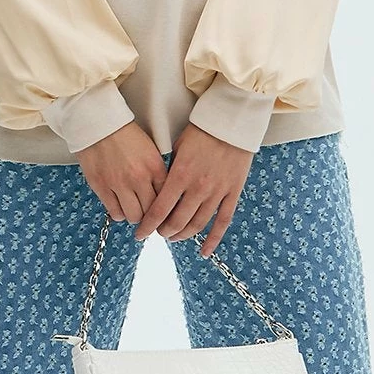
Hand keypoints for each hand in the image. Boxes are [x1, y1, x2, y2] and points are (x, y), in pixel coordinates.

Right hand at [75, 121, 169, 225]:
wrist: (98, 123)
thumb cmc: (124, 134)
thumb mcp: (150, 150)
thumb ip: (156, 172)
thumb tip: (161, 194)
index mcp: (154, 167)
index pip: (166, 198)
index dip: (165, 207)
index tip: (162, 211)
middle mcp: (139, 178)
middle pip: (151, 212)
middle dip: (150, 216)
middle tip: (147, 214)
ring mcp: (119, 184)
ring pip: (133, 216)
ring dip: (134, 215)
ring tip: (132, 209)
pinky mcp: (101, 187)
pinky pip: (115, 212)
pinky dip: (119, 213)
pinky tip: (119, 206)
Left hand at [133, 121, 252, 258]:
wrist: (232, 121)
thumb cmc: (202, 130)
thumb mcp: (178, 148)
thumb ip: (169, 171)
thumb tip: (158, 191)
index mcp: (180, 175)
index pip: (159, 209)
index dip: (148, 226)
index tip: (140, 234)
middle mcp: (198, 187)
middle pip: (177, 221)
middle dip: (164, 232)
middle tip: (158, 233)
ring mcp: (217, 192)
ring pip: (198, 224)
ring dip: (183, 235)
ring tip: (174, 237)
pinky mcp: (233, 192)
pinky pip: (223, 221)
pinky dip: (213, 239)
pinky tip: (204, 252)